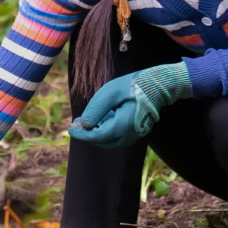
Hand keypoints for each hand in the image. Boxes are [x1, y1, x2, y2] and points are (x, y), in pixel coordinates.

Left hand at [68, 62, 191, 147]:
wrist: (157, 86)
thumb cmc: (133, 87)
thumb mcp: (110, 93)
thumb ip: (95, 110)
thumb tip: (84, 125)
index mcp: (122, 127)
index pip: (96, 137)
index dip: (81, 134)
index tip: (70, 128)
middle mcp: (128, 136)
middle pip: (101, 141)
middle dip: (87, 133)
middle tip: (77, 122)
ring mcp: (134, 136)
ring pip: (109, 140)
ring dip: (97, 131)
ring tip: (89, 117)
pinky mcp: (136, 132)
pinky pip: (117, 136)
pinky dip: (106, 129)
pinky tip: (104, 116)